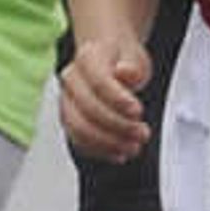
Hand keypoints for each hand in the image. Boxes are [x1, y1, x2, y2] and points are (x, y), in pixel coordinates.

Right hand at [57, 30, 151, 161]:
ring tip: (132, 147)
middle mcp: (71, 80)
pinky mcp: (69, 120)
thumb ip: (132, 66)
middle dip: (118, 125)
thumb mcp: (135, 56)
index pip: (99, 82)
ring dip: (108, 143)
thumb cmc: (121, 59)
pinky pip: (78, 141)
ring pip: (79, 128)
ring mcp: (67, 102)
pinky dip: (99, 151)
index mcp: (87, 59)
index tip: (138, 111)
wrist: (108, 59)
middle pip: (88, 109)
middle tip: (142, 132)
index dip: (118, 100)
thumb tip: (126, 72)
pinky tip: (118, 153)